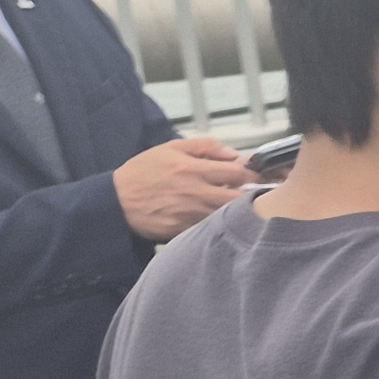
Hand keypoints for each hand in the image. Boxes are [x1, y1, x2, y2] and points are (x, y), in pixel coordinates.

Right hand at [113, 136, 254, 243]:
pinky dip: (222, 225)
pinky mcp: (184, 231)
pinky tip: (224, 220)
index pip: (239, 172)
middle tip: (263, 193)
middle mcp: (195, 193)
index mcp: (193, 170)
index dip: (257, 174)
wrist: (115, 201)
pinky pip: (211, 229)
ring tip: (246, 206)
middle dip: (256, 196)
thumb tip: (233, 153)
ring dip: (241, 211)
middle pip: (241, 198)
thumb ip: (204, 146)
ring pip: (229, 216)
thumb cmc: (143, 172)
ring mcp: (191, 215)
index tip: (264, 174)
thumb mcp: (170, 149)